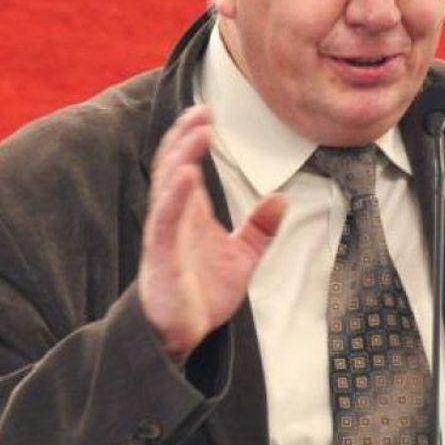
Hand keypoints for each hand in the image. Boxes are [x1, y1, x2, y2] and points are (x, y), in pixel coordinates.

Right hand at [139, 106, 286, 361]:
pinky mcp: (162, 256)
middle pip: (173, 166)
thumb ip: (260, 228)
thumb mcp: (242, 257)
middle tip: (203, 110)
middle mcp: (173, 217)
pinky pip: (166, 219)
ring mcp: (165, 234)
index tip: (208, 112)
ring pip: (168, 186)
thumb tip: (282, 198)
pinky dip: (176, 195)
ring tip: (198, 131)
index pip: (185, 164)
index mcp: (189, 213)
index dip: (193, 137)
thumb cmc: (202, 293)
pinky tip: (188, 173)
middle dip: (185, 137)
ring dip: (182, 155)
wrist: (182, 334)